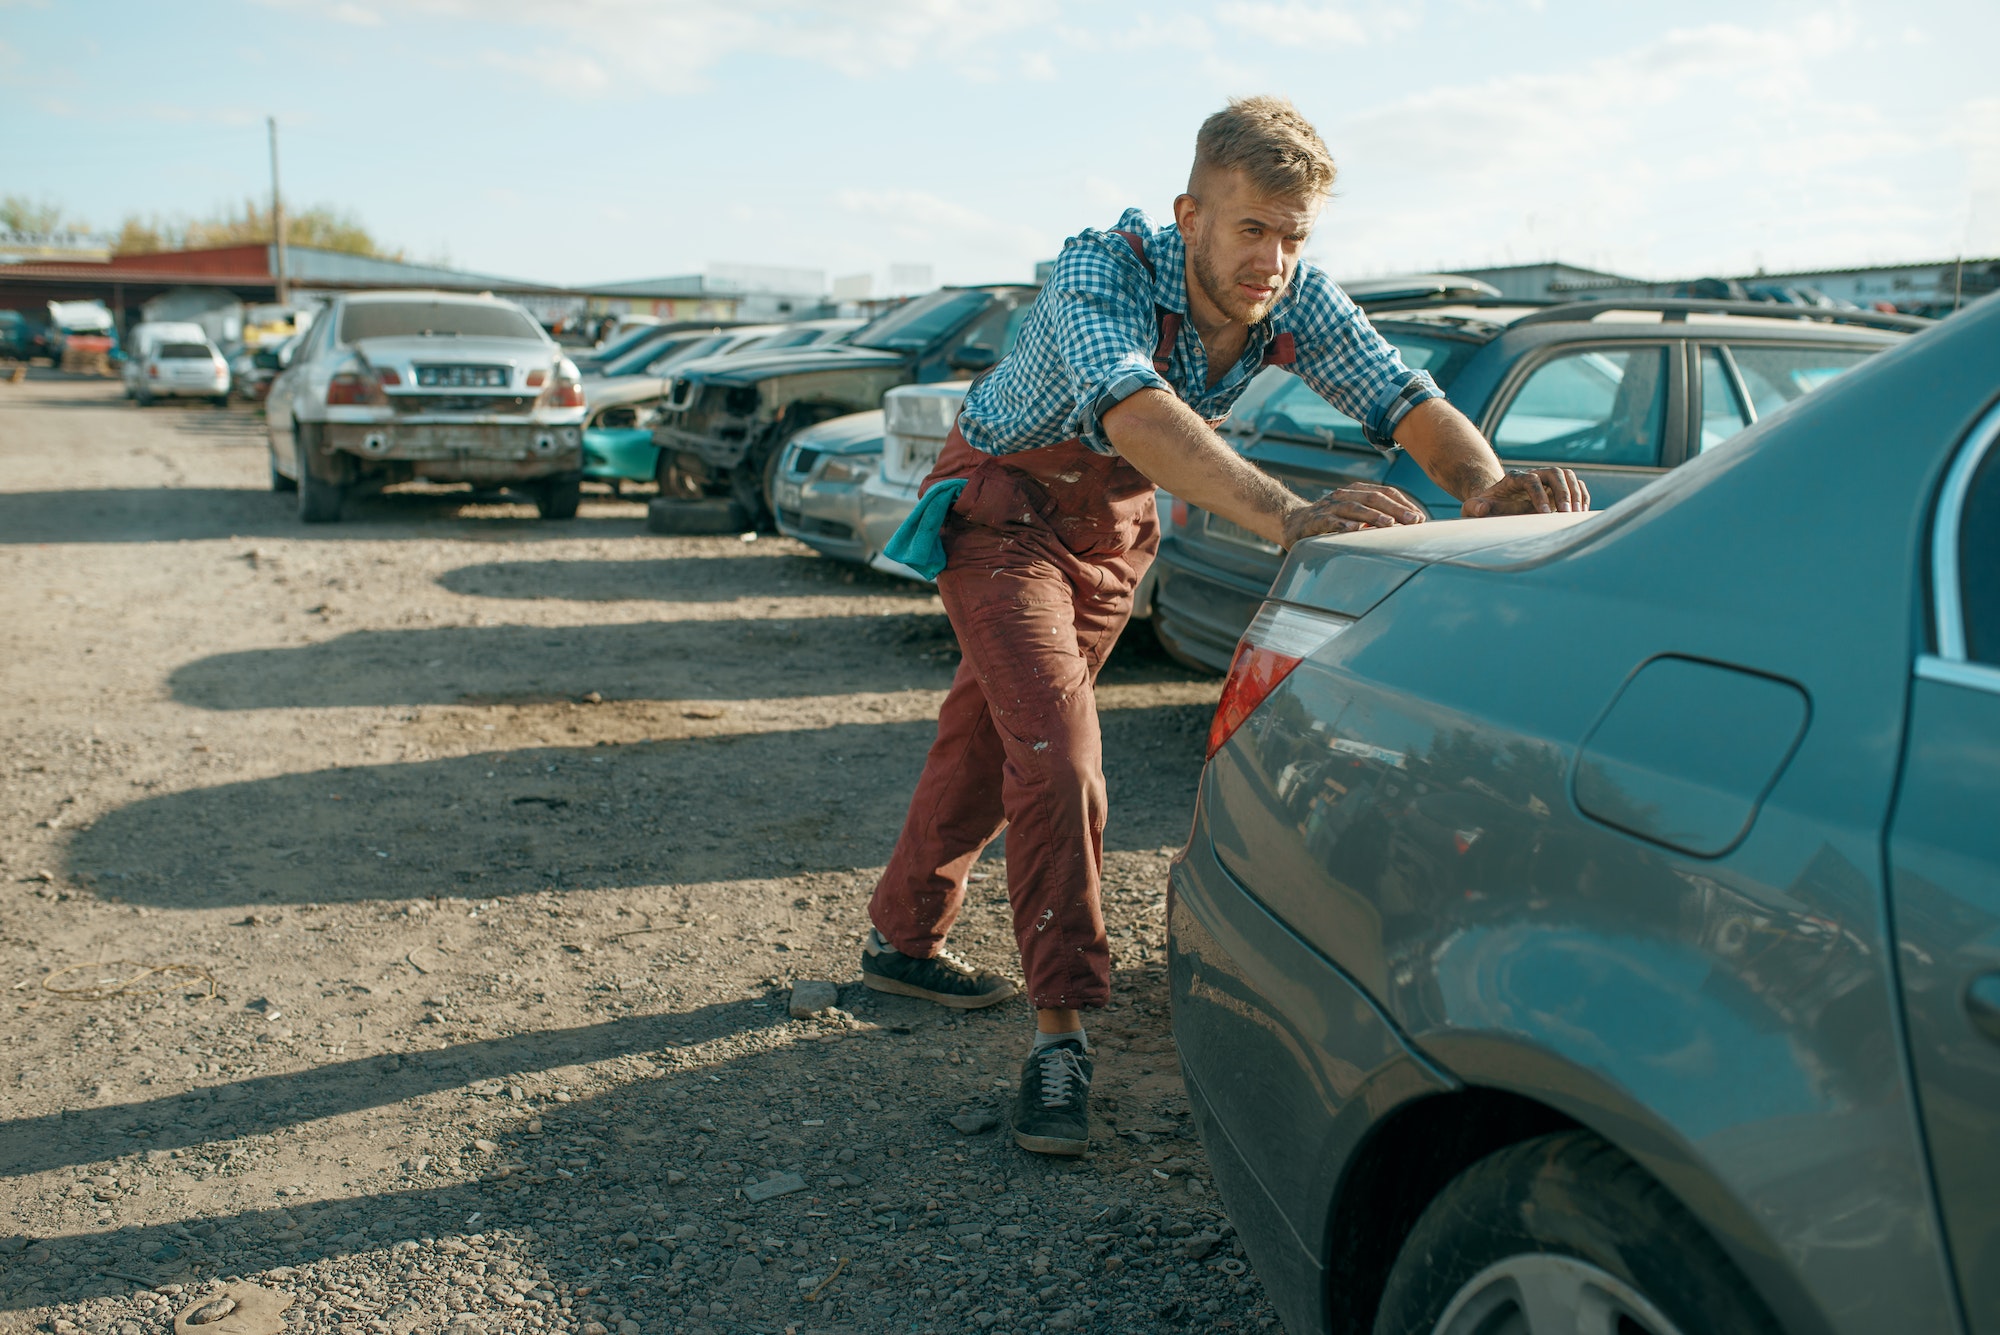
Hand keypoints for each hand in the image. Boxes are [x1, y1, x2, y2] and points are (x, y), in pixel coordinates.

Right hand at [1281, 482, 1427, 547]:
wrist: (1293, 522)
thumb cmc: (1331, 522)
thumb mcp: (1355, 516)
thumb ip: (1376, 519)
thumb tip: (1409, 527)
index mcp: (1356, 491)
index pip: (1385, 493)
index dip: (1403, 503)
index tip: (1420, 518)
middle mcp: (1344, 495)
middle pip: (1373, 498)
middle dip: (1395, 509)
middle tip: (1413, 522)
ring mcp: (1328, 507)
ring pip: (1354, 508)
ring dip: (1373, 516)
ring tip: (1389, 525)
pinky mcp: (1314, 521)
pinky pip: (1330, 521)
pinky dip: (1343, 525)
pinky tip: (1354, 531)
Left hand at [1461, 467, 1589, 516]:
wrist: (1496, 503)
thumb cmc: (1486, 506)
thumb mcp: (1474, 508)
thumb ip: (1474, 508)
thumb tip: (1481, 509)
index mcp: (1515, 477)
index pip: (1531, 479)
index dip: (1538, 495)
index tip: (1542, 514)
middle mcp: (1534, 474)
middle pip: (1554, 473)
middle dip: (1562, 492)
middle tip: (1565, 513)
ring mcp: (1548, 480)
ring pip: (1568, 476)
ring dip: (1575, 493)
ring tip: (1576, 514)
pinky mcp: (1558, 489)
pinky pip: (1575, 485)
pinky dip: (1582, 496)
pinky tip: (1582, 512)